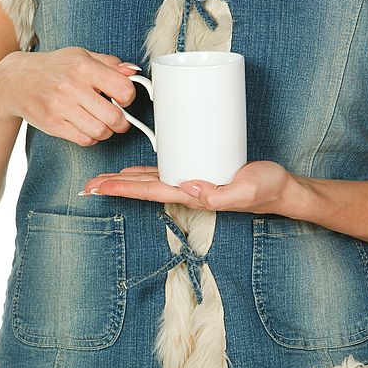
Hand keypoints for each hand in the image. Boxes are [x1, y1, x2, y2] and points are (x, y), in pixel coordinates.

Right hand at [0, 46, 140, 146]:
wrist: (16, 81)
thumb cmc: (54, 68)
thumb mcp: (80, 56)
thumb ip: (109, 63)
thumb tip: (133, 72)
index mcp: (83, 67)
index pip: (123, 89)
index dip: (129, 97)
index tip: (124, 99)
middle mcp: (72, 87)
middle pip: (114, 117)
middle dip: (122, 122)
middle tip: (119, 120)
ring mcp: (60, 107)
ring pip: (100, 132)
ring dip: (107, 131)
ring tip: (102, 123)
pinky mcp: (53, 125)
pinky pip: (85, 140)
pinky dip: (91, 138)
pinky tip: (87, 128)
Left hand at [80, 160, 300, 214]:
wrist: (281, 188)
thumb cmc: (265, 189)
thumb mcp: (245, 190)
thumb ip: (217, 193)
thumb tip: (188, 186)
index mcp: (192, 195)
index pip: (149, 192)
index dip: (122, 189)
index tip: (99, 186)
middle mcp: (187, 190)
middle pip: (142, 188)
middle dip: (114, 186)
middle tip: (87, 184)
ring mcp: (192, 183)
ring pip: (150, 182)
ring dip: (124, 181)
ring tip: (101, 179)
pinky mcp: (199, 172)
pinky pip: (165, 173)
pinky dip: (144, 173)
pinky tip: (133, 171)